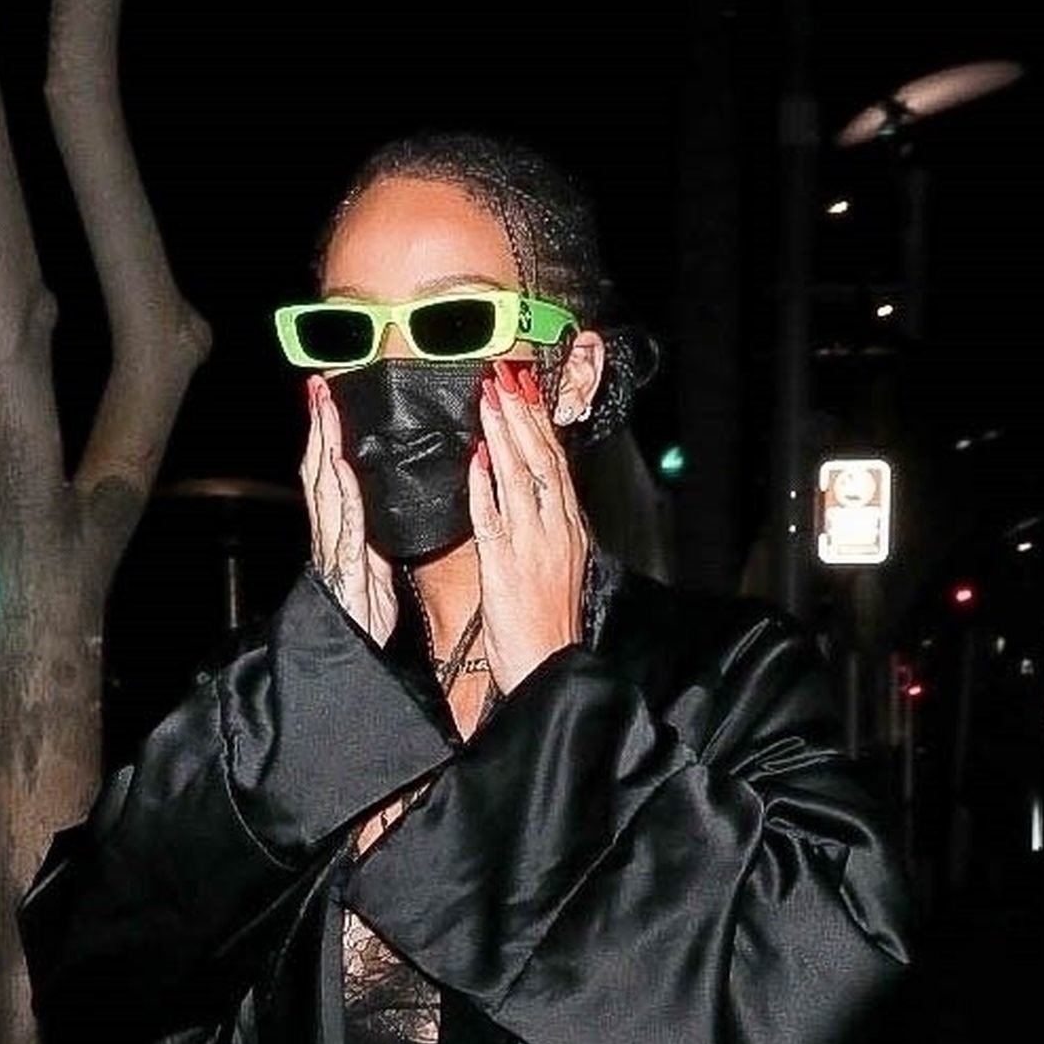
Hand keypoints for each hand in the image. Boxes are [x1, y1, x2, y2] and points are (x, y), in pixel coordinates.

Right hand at [300, 375, 397, 646]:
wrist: (356, 660)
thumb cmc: (365, 623)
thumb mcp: (376, 572)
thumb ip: (374, 541)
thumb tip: (380, 515)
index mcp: (341, 535)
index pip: (330, 476)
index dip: (327, 437)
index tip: (326, 400)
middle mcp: (330, 538)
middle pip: (319, 472)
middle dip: (318, 427)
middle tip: (317, 387)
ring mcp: (334, 553)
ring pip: (325, 490)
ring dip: (324, 446)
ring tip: (324, 409)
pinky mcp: (346, 572)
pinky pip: (344, 528)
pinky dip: (342, 496)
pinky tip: (339, 469)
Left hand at [467, 359, 588, 694]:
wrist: (548, 667)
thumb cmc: (545, 625)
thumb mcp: (555, 566)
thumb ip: (542, 527)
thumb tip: (527, 492)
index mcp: (567, 528)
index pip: (554, 463)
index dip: (539, 423)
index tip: (526, 388)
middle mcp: (555, 530)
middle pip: (540, 461)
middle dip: (523, 415)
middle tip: (505, 376)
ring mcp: (532, 546)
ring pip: (519, 479)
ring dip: (504, 436)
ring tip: (490, 399)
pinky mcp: (506, 567)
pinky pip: (493, 519)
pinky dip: (485, 486)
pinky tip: (476, 458)